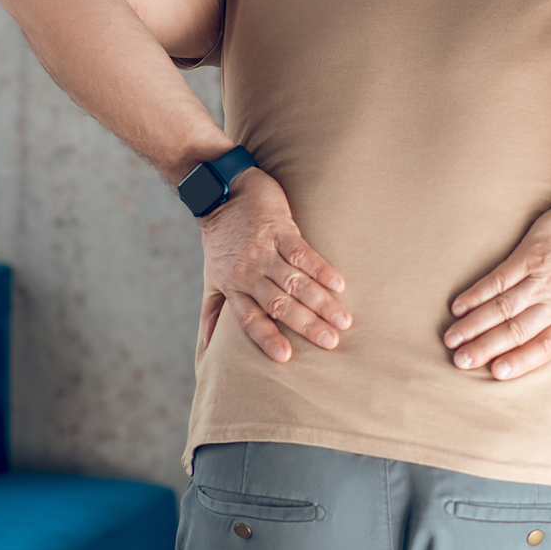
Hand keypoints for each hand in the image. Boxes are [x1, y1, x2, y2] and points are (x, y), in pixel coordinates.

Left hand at [198, 168, 351, 361]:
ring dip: (321, 302)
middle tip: (330, 342)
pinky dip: (321, 268)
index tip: (286, 357)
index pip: (250, 318)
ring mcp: (264, 250)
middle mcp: (248, 272)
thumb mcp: (212, 277)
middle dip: (306, 325)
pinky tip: (339, 284)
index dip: (266, 338)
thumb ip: (213, 312)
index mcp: (233, 287)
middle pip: (279, 304)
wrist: (221, 192)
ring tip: (343, 320)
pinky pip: (302, 252)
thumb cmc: (221, 240)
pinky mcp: (278, 228)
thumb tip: (207, 347)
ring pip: (295, 282)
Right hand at [443, 199, 550, 380]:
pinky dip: (477, 293)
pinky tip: (458, 306)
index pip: (546, 346)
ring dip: (474, 324)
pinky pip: (498, 278)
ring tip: (451, 339)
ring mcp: (542, 277)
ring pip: (503, 306)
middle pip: (517, 329)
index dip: (521, 360)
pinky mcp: (529, 255)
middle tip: (460, 362)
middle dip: (485, 347)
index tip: (497, 373)